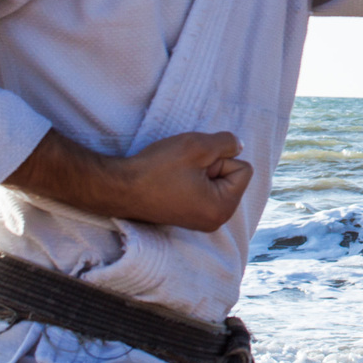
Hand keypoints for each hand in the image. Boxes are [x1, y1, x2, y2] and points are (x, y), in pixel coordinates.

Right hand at [7, 128, 252, 232]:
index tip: (193, 166)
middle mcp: (215, 220)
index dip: (221, 158)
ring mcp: (200, 220)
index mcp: (222, 209)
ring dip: (200, 169)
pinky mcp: (187, 215)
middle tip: (183, 170)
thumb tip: (238, 146)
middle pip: (231, 175)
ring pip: (216, 179)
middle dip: (212, 165)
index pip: (243, 169)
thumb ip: (227, 142)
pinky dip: (190, 178)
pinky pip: (202, 187)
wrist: (118, 187)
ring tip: (176, 175)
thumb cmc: (156, 168)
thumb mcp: (198, 146)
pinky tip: (170, 181)